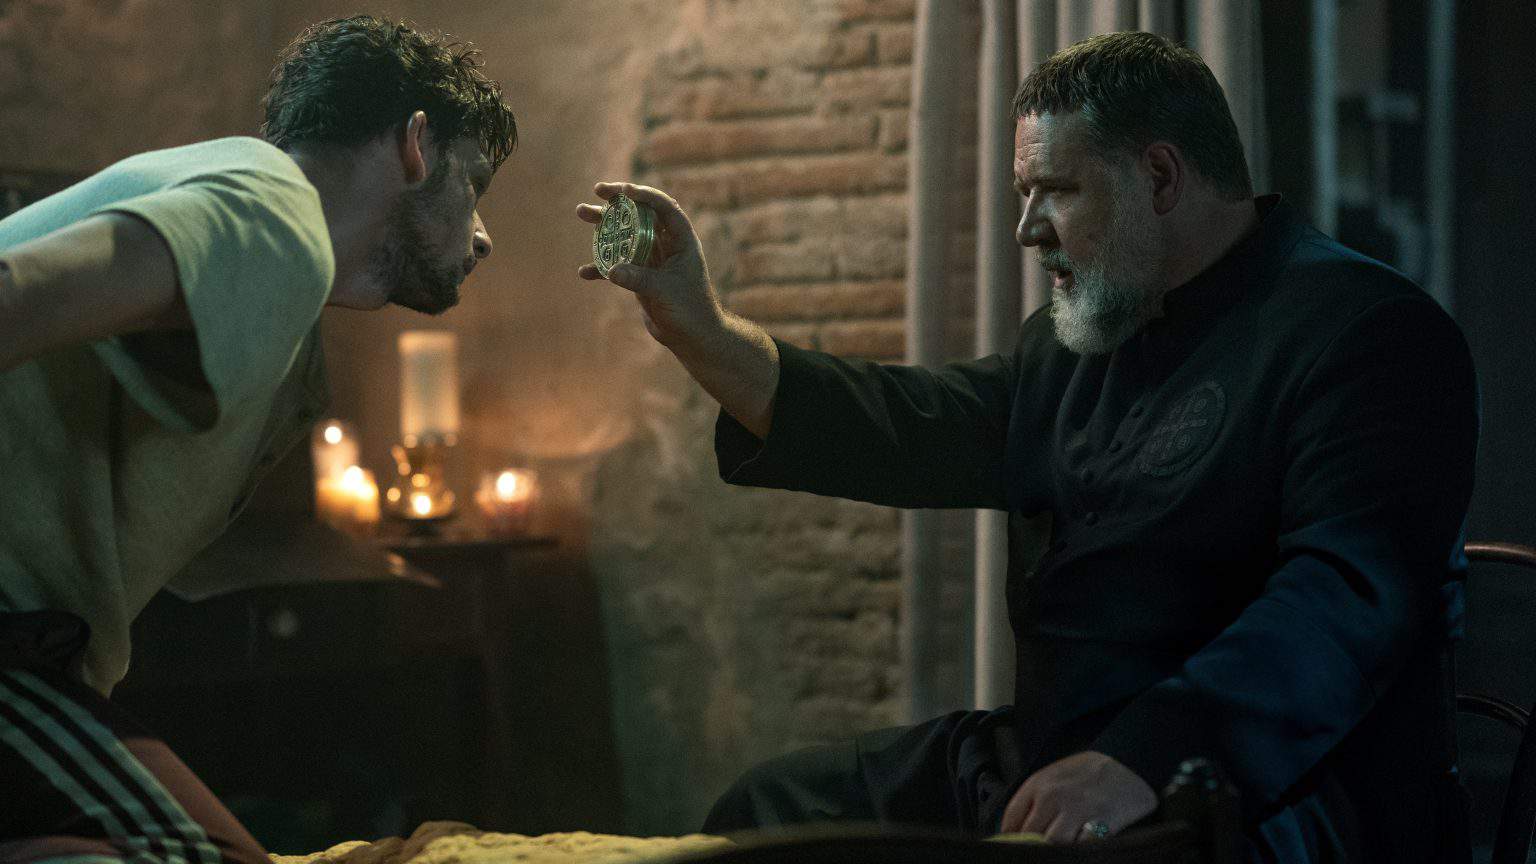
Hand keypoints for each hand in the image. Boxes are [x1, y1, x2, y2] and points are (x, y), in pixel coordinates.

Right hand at [576, 181, 723, 350]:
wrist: (691, 337)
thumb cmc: (689, 310)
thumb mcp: (664, 292)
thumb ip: (638, 279)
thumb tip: (611, 270)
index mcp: (681, 240)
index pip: (664, 207)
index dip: (644, 194)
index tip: (622, 190)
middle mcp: (666, 244)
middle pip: (641, 214)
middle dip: (619, 202)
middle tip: (598, 191)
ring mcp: (652, 258)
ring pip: (625, 235)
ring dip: (604, 225)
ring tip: (581, 212)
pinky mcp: (640, 275)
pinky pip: (618, 264)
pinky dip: (602, 267)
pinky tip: (584, 272)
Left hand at [998, 751, 1157, 843]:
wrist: (1127, 763)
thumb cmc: (1088, 773)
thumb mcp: (1054, 775)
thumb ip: (1034, 798)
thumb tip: (1015, 829)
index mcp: (1039, 783)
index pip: (1012, 817)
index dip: (1010, 836)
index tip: (1014, 845)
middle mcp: (1054, 795)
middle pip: (1030, 833)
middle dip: (1032, 844)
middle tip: (1037, 850)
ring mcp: (1077, 809)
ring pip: (1053, 843)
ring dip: (1055, 849)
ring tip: (1059, 850)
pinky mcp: (1101, 822)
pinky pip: (1081, 846)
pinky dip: (1078, 849)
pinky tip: (1080, 845)